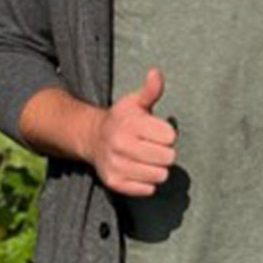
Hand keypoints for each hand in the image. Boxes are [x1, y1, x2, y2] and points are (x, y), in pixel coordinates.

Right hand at [88, 68, 177, 196]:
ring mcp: (117, 165)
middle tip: (153, 147)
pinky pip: (147, 189)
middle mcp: (121, 145)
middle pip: (168, 158)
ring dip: (158, 168)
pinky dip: (147, 182)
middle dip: (165, 152)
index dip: (167, 135)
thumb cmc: (122, 119)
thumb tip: (156, 73)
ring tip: (147, 159)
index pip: (170, 137)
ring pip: (159, 175)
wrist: (92, 138)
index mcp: (131, 124)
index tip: (158, 132)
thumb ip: (151, 90)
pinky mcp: (115, 183)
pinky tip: (139, 170)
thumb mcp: (135, 102)